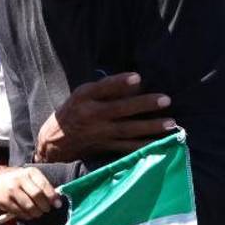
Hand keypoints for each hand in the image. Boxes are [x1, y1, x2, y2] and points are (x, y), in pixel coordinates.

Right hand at [0, 167, 60, 219]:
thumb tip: (57, 200)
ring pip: (30, 206)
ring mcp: (11, 190)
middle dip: (45, 206)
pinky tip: (27, 213)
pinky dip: (27, 216)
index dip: (52, 197)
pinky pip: (21, 212)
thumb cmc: (17, 182)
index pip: (44, 185)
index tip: (58, 205)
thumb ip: (42, 186)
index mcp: (29, 172)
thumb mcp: (29, 178)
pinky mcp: (6, 201)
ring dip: (36, 213)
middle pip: (37, 196)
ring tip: (37, 213)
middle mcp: (19, 179)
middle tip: (46, 209)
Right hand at [36, 73, 172, 162]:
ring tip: (170, 123)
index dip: (120, 82)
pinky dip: (144, 146)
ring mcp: (99, 133)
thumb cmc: (72, 112)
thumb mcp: (81, 95)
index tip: (138, 77)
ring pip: (128, 130)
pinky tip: (159, 144)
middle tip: (166, 100)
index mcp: (84, 98)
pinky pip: (127, 147)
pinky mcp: (104, 147)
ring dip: (150, 127)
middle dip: (144, 104)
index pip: (103, 87)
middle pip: (121, 109)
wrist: (53, 143)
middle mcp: (91, 115)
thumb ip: (104, 89)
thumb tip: (136, 84)